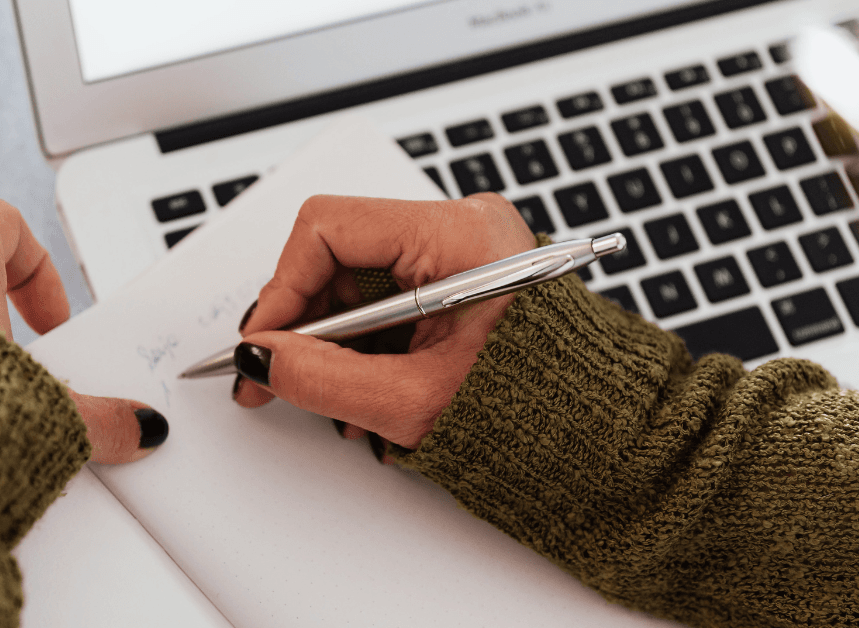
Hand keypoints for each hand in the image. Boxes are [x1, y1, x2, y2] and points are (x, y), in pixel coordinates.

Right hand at [233, 194, 534, 455]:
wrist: (596, 431)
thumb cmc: (536, 409)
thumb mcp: (412, 399)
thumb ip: (323, 377)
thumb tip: (263, 358)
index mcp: (460, 235)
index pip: (329, 228)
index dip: (283, 287)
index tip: (264, 340)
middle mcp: (461, 227)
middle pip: (338, 254)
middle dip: (303, 321)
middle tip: (274, 372)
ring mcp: (460, 248)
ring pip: (356, 280)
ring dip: (331, 339)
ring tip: (329, 395)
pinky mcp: (458, 274)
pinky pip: (385, 295)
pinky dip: (362, 341)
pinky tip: (359, 384)